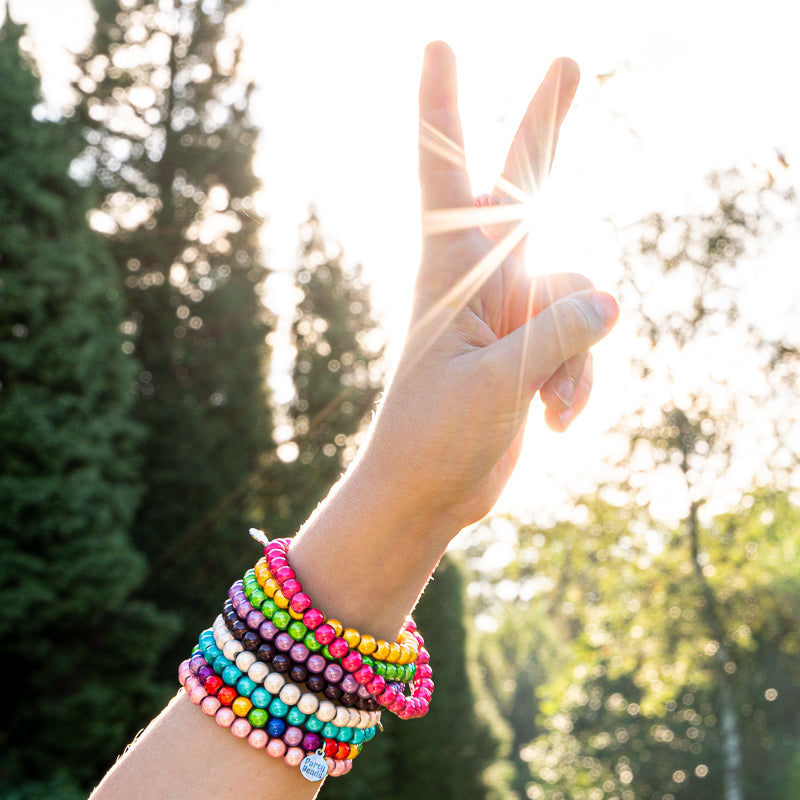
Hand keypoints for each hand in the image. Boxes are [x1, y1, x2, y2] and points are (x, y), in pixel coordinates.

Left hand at [357, 42, 618, 529]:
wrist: (429, 494)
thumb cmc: (433, 440)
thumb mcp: (496, 385)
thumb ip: (557, 335)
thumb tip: (614, 298)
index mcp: (447, 274)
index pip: (442, 176)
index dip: (442, 110)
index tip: (439, 47)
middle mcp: (482, 282)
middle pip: (521, 189)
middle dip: (545, 126)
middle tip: (570, 61)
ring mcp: (513, 314)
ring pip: (580, 298)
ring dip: (580, 359)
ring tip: (553, 408)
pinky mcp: (535, 350)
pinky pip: (584, 344)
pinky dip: (582, 383)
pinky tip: (559, 423)